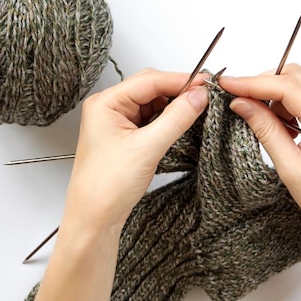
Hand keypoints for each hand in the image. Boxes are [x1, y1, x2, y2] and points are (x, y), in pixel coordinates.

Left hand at [63, 69, 208, 233]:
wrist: (94, 220)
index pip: (149, 80)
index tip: (206, 83)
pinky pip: (151, 119)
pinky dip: (168, 119)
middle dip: (178, 91)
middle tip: (205, 96)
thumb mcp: (147, 148)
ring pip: (153, 103)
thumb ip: (176, 118)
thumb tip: (198, 96)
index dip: (180, 80)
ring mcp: (117, 122)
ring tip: (197, 110)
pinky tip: (182, 123)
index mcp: (105, 103)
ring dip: (174, 106)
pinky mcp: (125, 137)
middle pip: (151, 87)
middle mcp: (109, 108)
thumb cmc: (106, 187)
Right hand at [220, 64, 300, 248]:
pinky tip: (283, 126)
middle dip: (264, 82)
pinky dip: (291, 103)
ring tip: (266, 122)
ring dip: (277, 93)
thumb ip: (265, 130)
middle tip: (240, 99)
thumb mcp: (290, 168)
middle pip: (295, 76)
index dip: (253, 82)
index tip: (228, 84)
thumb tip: (241, 103)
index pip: (286, 87)